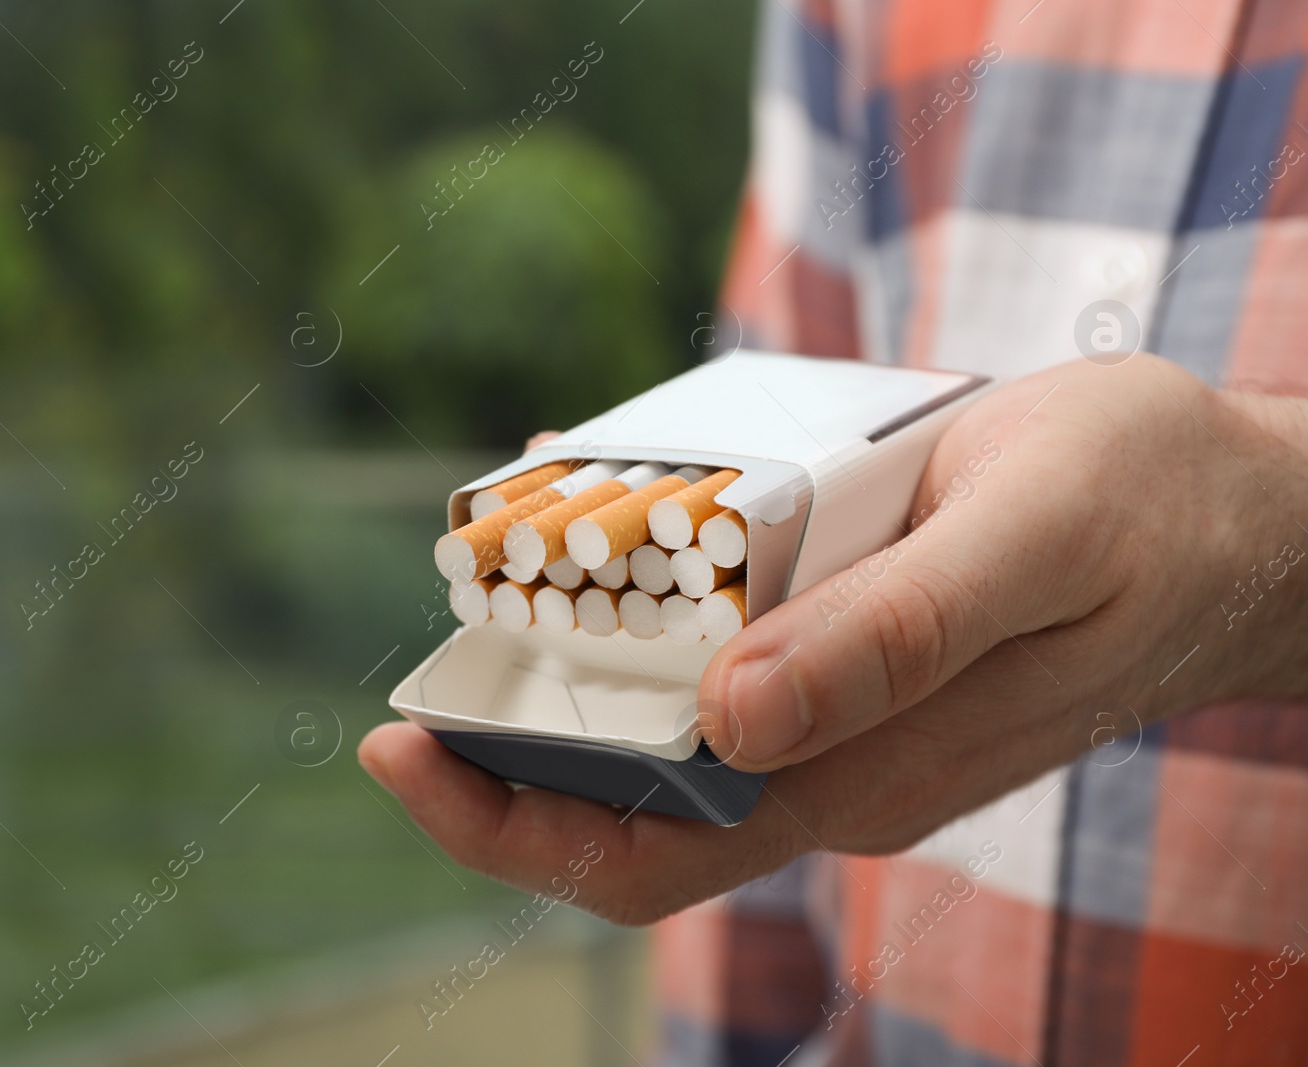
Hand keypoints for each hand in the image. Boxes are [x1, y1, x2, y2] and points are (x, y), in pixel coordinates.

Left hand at [359, 355, 1307, 924]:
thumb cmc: (1151, 505)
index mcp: (867, 769)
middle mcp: (837, 768)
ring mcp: (845, 724)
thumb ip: (893, 633)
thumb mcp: (1030, 537)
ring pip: (665, 734)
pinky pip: (722, 664)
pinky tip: (615, 524)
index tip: (404, 751)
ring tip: (501, 571)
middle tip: (423, 659)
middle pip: (628, 805)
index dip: (506, 826)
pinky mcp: (858, 668)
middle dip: (506, 753)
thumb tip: (734, 714)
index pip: (646, 854)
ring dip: (568, 676)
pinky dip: (644, 615)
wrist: (1248, 516)